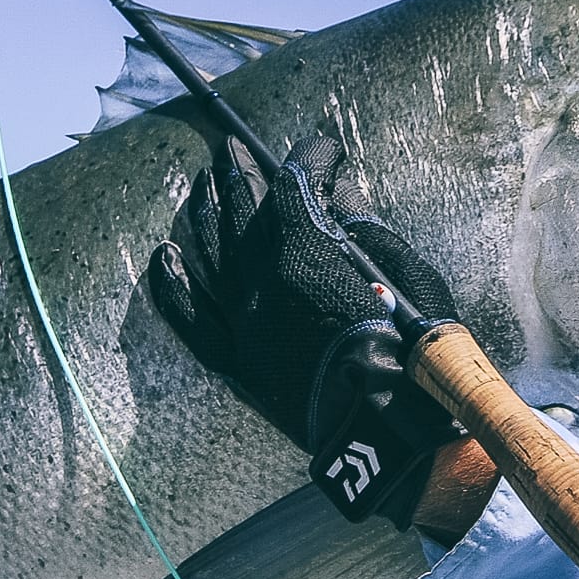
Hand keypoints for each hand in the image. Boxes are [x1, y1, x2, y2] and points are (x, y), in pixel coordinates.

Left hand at [148, 134, 462, 525]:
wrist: (391, 430)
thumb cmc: (413, 352)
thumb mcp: (408, 276)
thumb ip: (367, 229)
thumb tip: (340, 195)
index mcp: (307, 255)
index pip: (295, 183)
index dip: (310, 155)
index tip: (325, 147)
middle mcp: (263, 282)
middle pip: (244, 210)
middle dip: (241, 173)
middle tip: (231, 150)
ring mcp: (243, 323)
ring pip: (211, 253)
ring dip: (206, 212)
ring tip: (201, 183)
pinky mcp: (237, 362)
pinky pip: (192, 318)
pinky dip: (174, 285)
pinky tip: (165, 256)